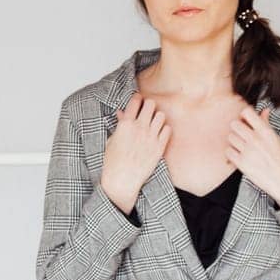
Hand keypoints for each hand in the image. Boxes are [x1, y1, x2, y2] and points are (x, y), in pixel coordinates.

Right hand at [100, 93, 170, 212]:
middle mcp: (139, 128)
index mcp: (125, 124)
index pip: (135, 101)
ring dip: (157, 116)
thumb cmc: (113, 162)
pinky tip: (158, 133)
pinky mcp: (159, 147)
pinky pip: (168, 129)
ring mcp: (151, 138)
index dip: (137, 98)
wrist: (122, 181)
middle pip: (150, 104)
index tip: (138, 99)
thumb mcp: (112, 140)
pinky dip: (164, 129)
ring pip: (161, 115)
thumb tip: (122, 113)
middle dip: (148, 105)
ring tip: (153, 122)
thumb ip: (119, 124)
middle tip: (146, 110)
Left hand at [226, 105, 279, 207]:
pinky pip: (228, 151)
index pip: (247, 112)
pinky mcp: (242, 164)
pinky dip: (231, 153)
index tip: (247, 121)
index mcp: (266, 132)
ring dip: (234, 141)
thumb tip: (264, 111)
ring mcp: (248, 152)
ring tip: (242, 147)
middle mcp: (256, 140)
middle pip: (234, 124)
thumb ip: (267, 124)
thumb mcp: (277, 140)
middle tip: (243, 135)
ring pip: (230, 137)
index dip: (244, 116)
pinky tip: (239, 155)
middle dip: (238, 128)